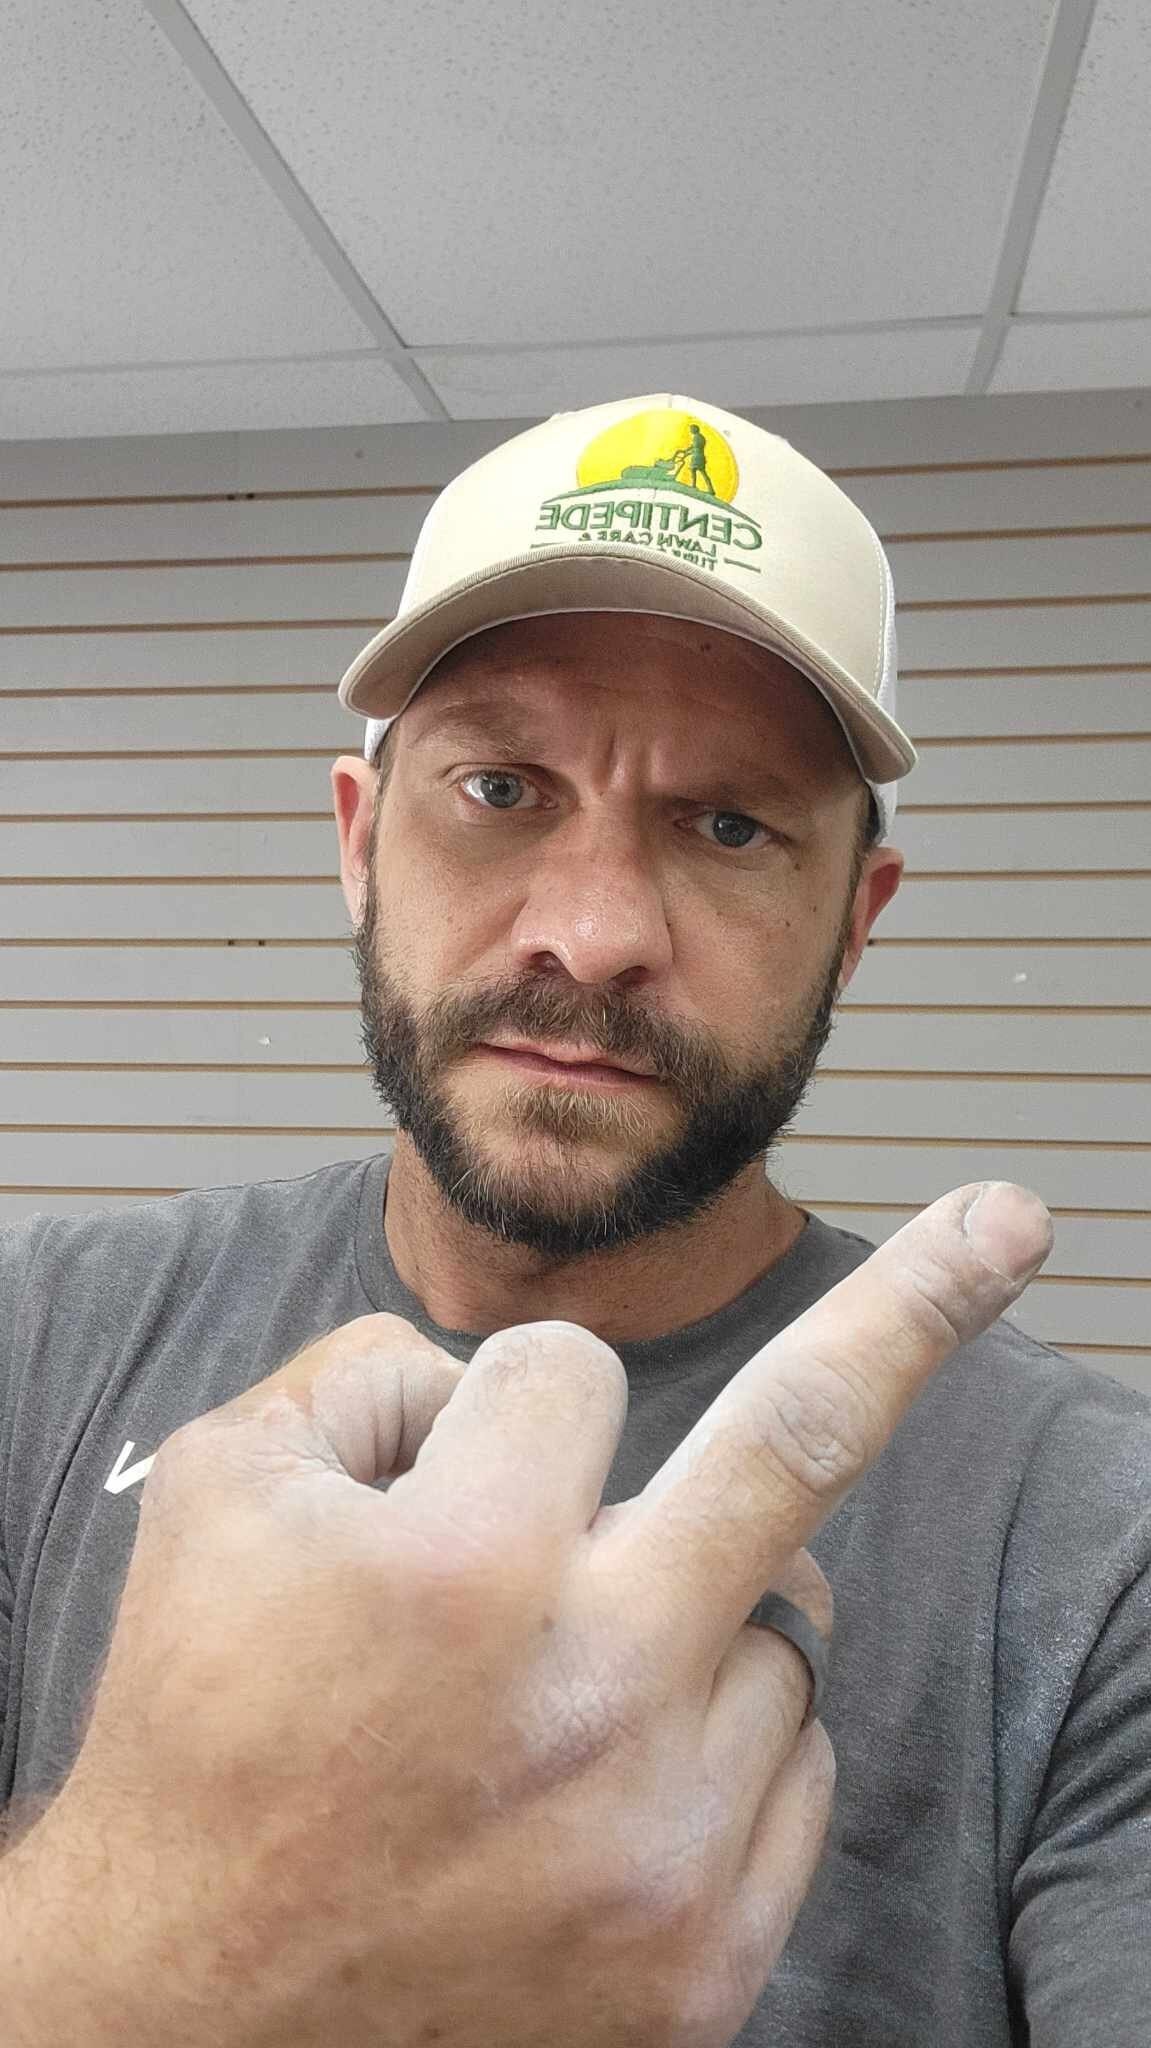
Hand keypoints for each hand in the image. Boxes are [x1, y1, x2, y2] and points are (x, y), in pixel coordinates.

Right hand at [25, 1181, 1049, 2047]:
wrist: (189, 2019)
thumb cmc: (200, 1736)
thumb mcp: (217, 1491)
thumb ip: (365, 1370)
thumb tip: (500, 1380)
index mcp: (461, 1568)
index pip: (566, 1368)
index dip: (498, 1400)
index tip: (455, 1464)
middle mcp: (592, 1700)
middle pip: (803, 1436)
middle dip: (919, 1306)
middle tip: (1010, 1221)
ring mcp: (667, 1842)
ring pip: (779, 1618)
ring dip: (690, 1604)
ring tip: (550, 1692)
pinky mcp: (706, 1960)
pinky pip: (798, 1766)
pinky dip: (724, 1732)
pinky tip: (610, 1775)